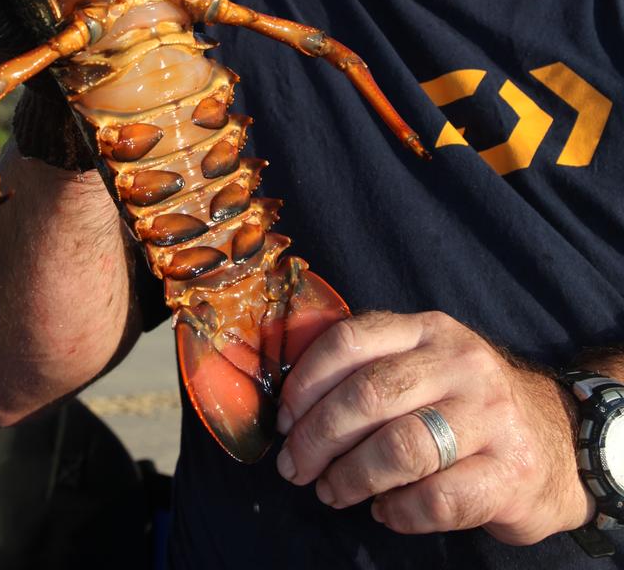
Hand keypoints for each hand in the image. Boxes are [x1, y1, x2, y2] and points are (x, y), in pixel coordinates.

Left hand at [275, 310, 592, 543]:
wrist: (557, 441)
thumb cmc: (465, 403)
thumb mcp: (426, 362)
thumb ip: (372, 365)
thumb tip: (291, 403)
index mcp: (430, 329)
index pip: (352, 340)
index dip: (307, 381)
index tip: (284, 419)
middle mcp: (462, 363)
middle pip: (369, 395)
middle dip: (318, 437)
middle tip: (295, 467)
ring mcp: (490, 417)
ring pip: (399, 448)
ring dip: (351, 477)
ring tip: (332, 492)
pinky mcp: (510, 473)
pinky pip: (436, 498)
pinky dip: (398, 511)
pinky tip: (384, 511)